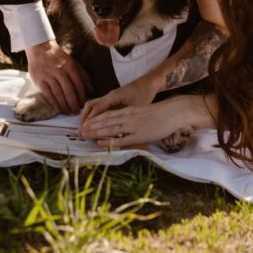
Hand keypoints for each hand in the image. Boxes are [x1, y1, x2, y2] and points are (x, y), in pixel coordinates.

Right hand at [25, 40, 91, 114]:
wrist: (40, 49)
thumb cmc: (58, 58)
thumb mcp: (73, 63)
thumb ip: (83, 75)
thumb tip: (91, 90)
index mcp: (70, 66)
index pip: (78, 84)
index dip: (81, 97)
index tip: (83, 104)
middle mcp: (60, 71)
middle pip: (69, 91)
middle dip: (73, 104)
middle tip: (76, 112)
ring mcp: (49, 75)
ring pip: (58, 94)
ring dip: (64, 105)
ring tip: (67, 112)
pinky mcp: (39, 80)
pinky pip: (47, 94)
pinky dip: (53, 103)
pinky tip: (57, 108)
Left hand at [78, 96, 195, 147]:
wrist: (174, 111)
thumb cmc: (161, 113)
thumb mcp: (143, 111)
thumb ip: (132, 117)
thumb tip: (123, 125)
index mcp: (129, 110)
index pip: (107, 114)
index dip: (94, 120)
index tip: (84, 124)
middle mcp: (128, 116)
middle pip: (105, 121)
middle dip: (90, 126)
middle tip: (77, 131)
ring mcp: (133, 126)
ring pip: (109, 129)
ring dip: (95, 132)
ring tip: (83, 135)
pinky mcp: (139, 135)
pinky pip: (121, 139)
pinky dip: (109, 140)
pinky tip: (99, 142)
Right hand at [79, 73, 157, 128]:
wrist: (150, 82)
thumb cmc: (145, 93)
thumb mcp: (136, 107)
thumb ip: (125, 118)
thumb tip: (117, 131)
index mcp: (113, 97)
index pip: (97, 109)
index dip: (90, 120)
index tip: (84, 129)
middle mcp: (110, 95)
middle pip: (91, 105)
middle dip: (85, 117)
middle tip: (81, 130)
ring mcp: (111, 96)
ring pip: (94, 105)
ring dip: (88, 115)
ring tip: (85, 127)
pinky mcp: (114, 98)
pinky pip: (100, 106)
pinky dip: (95, 113)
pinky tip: (95, 122)